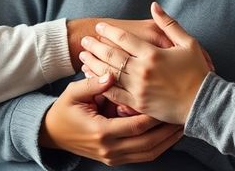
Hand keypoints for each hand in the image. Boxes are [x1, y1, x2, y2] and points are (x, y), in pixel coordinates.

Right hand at [40, 74, 183, 164]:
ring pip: (148, 153)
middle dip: (167, 131)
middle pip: (148, 144)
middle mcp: (109, 149)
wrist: (52, 134)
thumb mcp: (74, 93)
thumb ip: (92, 83)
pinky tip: (169, 136)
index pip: (136, 126)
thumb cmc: (64, 109)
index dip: (154, 116)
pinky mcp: (114, 159)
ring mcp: (112, 157)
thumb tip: (110, 75)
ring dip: (167, 141)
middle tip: (183, 115)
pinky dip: (158, 147)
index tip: (168, 103)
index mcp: (101, 132)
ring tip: (182, 126)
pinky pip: (142, 156)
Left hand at [79, 2, 210, 124]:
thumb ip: (169, 24)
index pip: (123, 38)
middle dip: (95, 46)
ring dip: (93, 63)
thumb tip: (154, 5)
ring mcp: (139, 88)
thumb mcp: (188, 43)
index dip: (109, 31)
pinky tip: (92, 78)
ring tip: (82, 57)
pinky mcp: (138, 104)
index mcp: (153, 54)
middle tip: (84, 40)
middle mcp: (142, 70)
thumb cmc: (198, 72)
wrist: (203, 103)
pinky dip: (101, 83)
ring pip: (108, 73)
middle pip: (111, 55)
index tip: (99, 26)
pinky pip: (114, 93)